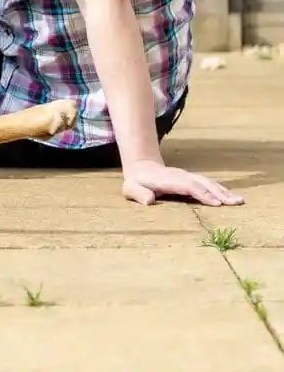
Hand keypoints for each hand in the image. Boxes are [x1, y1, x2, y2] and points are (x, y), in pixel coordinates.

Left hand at [122, 159, 243, 206]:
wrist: (141, 168)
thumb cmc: (136, 182)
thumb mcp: (130, 188)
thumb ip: (138, 194)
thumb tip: (149, 200)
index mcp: (168, 180)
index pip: (188, 186)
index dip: (202, 194)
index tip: (216, 203)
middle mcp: (181, 176)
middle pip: (203, 184)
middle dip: (220, 193)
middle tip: (236, 203)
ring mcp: (187, 177)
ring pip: (208, 183)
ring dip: (224, 192)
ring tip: (239, 201)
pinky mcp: (191, 179)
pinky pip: (208, 184)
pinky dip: (220, 190)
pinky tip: (231, 196)